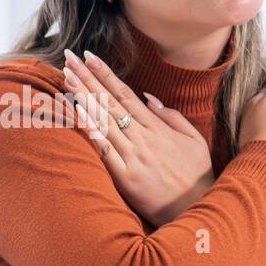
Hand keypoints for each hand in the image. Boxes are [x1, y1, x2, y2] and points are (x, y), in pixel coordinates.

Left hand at [62, 48, 213, 226]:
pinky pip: (105, 152)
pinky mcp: (127, 178)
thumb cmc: (196, 176)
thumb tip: (147, 96)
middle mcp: (143, 138)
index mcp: (157, 127)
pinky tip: (77, 115)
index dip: (105, 74)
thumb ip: (170, 116)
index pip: (125, 94)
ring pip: (103, 121)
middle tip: (68, 57)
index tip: (88, 56)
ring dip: (83, 98)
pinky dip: (91, 132)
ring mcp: (134, 157)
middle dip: (87, 78)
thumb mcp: (193, 140)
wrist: (198, 210)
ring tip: (66, 78)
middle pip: (109, 102)